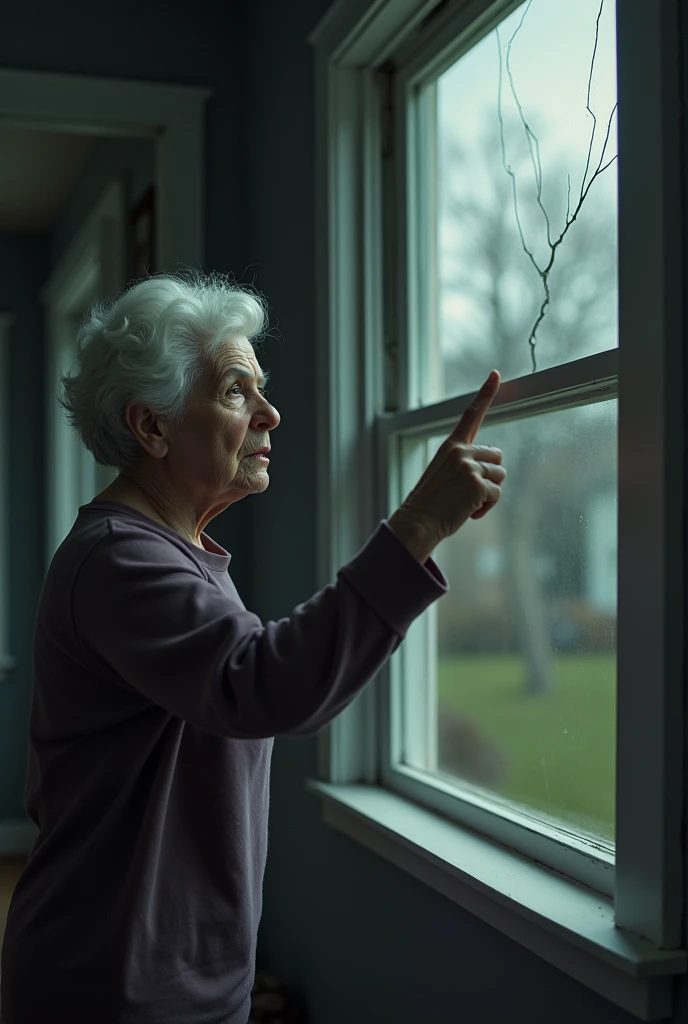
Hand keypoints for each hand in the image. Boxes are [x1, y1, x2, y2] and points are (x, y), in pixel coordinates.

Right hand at [388, 371, 505, 559]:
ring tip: (466, 503)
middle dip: (490, 475)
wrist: (418, 521)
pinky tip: (468, 512)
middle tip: (469, 491)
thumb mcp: (444, 474)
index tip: (496, 373)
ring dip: (489, 493)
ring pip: (500, 476)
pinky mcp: (477, 484)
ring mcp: (469, 467)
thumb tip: (493, 467)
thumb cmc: (431, 503)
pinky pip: (497, 494)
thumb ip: (465, 464)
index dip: (485, 393)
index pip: (470, 414)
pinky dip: (487, 507)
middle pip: (497, 456)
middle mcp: (461, 451)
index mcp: (451, 446)